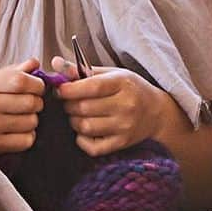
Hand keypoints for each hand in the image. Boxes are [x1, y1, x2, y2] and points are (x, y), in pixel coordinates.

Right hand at [0, 58, 44, 153]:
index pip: (21, 81)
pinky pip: (25, 141)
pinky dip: (27, 135)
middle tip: (30, 100)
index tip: (37, 86)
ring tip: (21, 114)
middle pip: (30, 103)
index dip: (36, 83)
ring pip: (31, 122)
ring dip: (32, 118)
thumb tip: (36, 64)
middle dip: (37, 100)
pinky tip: (18, 129)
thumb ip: (12, 71)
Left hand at [51, 54, 166, 156]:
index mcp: (122, 83)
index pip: (92, 87)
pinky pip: (92, 147)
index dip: (70, 89)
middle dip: (68, 104)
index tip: (59, 89)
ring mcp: (124, 127)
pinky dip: (82, 139)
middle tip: (68, 101)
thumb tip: (55, 63)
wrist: (156, 112)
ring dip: (73, 120)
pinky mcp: (121, 143)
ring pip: (85, 127)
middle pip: (84, 108)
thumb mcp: (111, 74)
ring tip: (76, 114)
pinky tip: (84, 130)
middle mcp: (126, 106)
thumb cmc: (130, 89)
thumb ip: (82, 70)